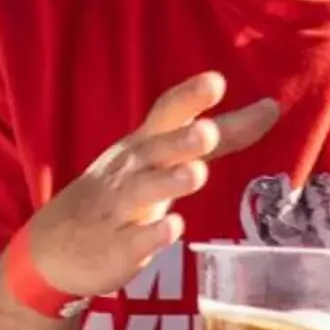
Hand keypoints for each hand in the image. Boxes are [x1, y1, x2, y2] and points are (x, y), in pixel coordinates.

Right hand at [23, 73, 279, 301]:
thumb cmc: (123, 190)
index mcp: (146, 144)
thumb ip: (221, 136)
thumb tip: (272, 108)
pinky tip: (173, 229)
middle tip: (208, 131)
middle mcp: (132, 171)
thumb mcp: (163, 156)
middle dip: (181, 140)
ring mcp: (121, 209)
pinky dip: (154, 234)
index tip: (216, 81)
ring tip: (196, 174)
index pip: (167, 113)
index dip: (189, 97)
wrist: (57, 246)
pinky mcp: (116, 248)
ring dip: (170, 182)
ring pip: (145, 191)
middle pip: (157, 149)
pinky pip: (135, 240)